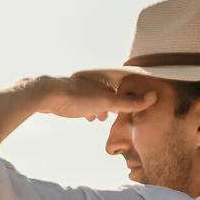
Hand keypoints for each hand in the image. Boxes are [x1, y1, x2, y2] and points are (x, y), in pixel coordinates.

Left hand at [34, 75, 156, 121]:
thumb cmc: (76, 97)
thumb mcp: (106, 102)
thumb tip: (154, 97)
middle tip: (119, 116)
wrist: (45, 95)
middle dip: (114, 104)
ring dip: (101, 108)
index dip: (130, 98)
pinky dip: (88, 109)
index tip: (136, 108)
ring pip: (95, 98)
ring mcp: (80, 88)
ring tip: (103, 118)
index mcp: (104, 80)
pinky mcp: (68, 96)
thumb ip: (129, 103)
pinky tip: (88, 117)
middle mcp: (93, 81)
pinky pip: (83, 102)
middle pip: (109, 93)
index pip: (123, 88)